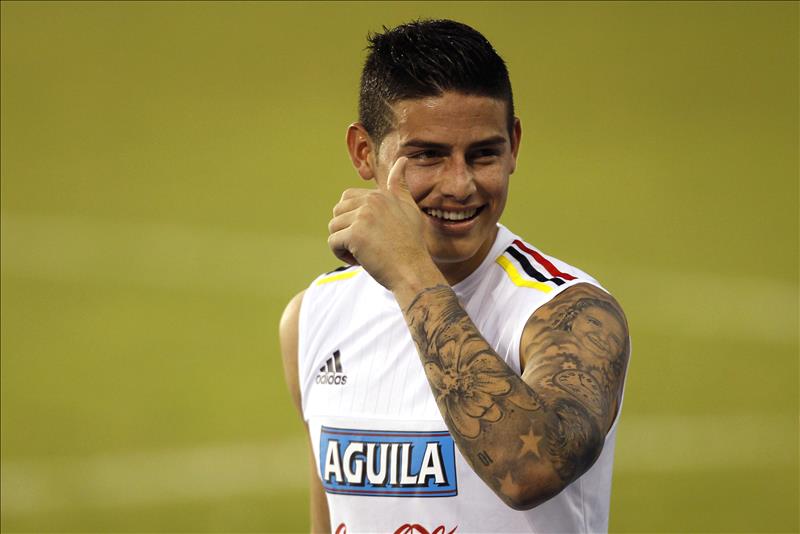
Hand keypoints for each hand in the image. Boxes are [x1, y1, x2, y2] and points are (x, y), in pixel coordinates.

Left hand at [328, 157, 442, 290]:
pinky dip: (342, 255)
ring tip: (364, 253)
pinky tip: (360, 261)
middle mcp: (372, 201)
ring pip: (333, 228)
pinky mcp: (355, 235)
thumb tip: (402, 160)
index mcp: (380, 194)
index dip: (353, 220)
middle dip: (346, 231)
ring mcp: (363, 217)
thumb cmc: (412, 245)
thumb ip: (400, 186)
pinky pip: (333, 242)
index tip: (372, 234)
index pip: (348, 200)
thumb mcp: (409, 210)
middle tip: (366, 246)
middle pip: (337, 213)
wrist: (414, 271)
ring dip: (344, 244)